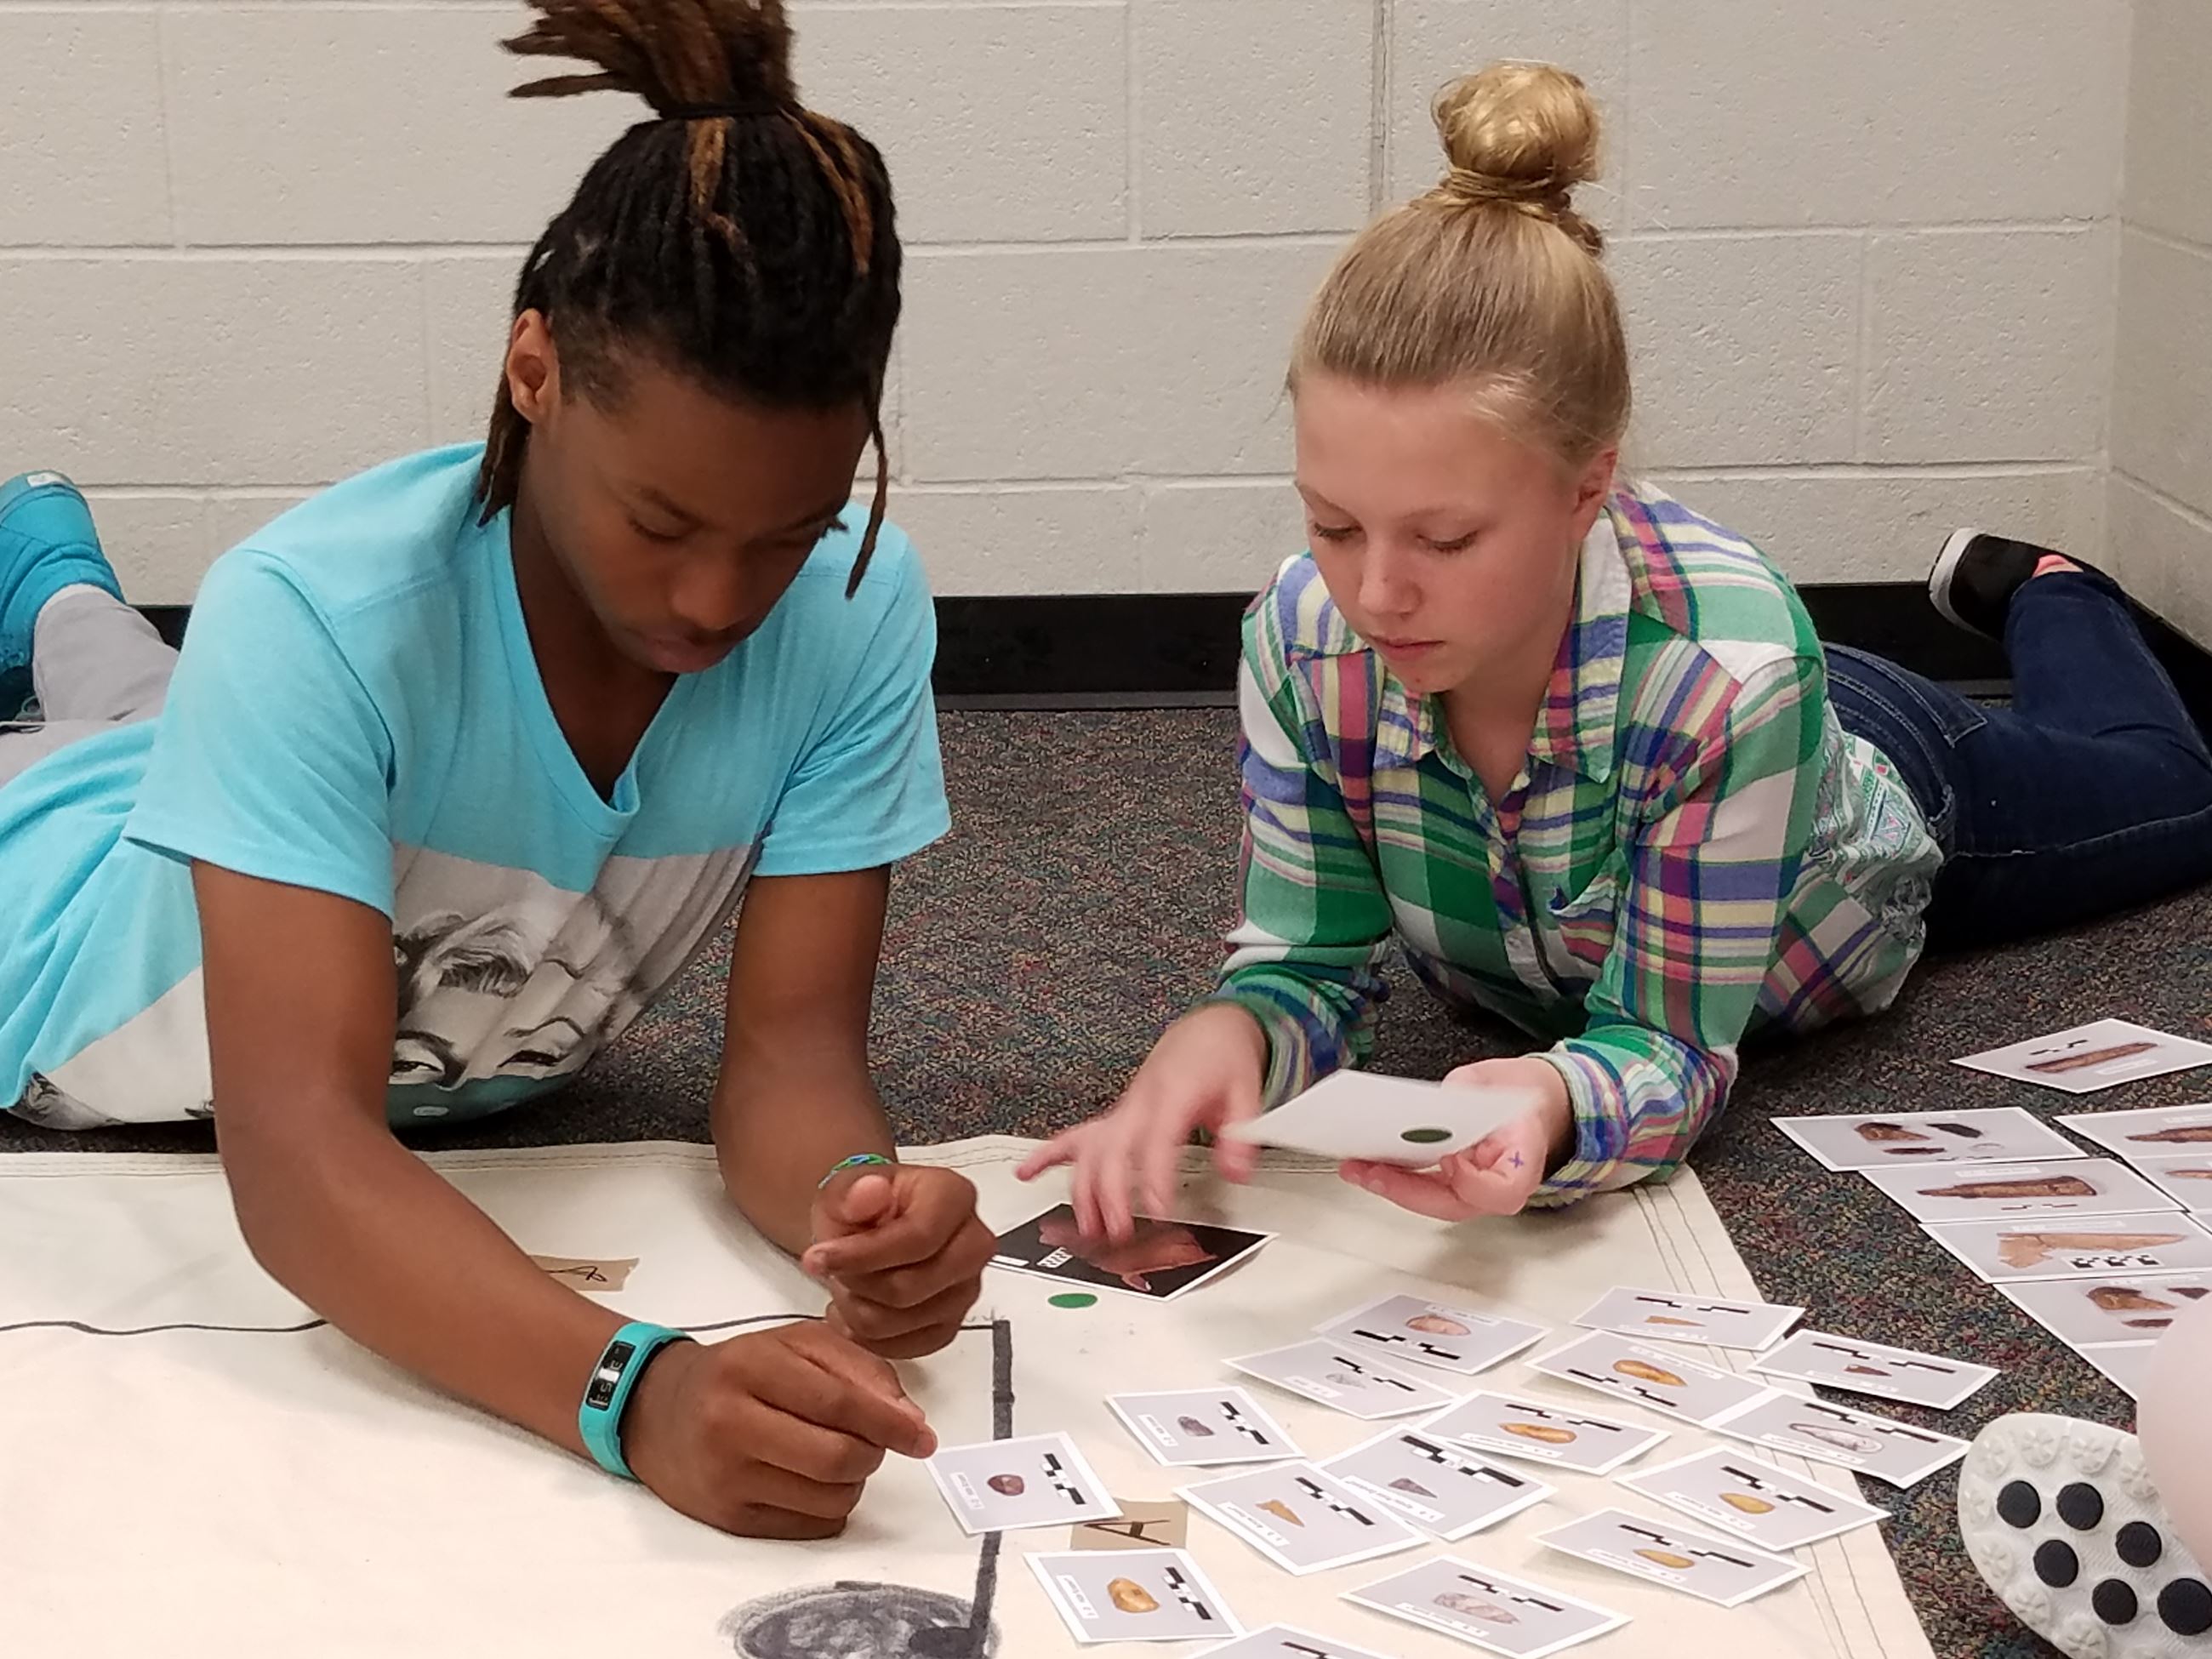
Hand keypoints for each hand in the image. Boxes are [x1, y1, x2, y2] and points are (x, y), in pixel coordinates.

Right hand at [622, 1320, 935, 1538]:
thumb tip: (908, 1419)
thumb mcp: (795, 1344)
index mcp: (750, 1367)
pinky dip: (830, 1507)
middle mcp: (730, 1423)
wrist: (656, 1411)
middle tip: (874, 1441)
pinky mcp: (727, 1518)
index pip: (837, 1402)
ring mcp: (725, 1477)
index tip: (924, 1436)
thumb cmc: (741, 1371)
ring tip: (838, 1456)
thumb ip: (858, 1368)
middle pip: (836, 1458)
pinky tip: (813, 1481)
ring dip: (854, 1481)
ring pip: (829, 1498)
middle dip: (873, 1453)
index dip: (890, 1422)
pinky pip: (809, 1527)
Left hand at [802, 1166, 993, 1359]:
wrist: (870, 1228)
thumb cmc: (863, 1206)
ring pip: (901, 1321)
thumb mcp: (844, 1188)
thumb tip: (869, 1191)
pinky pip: (904, 1347)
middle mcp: (972, 1244)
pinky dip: (868, 1335)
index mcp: (954, 1197)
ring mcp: (965, 1289)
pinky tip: (856, 1306)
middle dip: (858, 1284)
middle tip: (833, 1269)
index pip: (918, 1237)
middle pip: (911, 1287)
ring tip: (845, 1284)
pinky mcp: (950, 1325)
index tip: (819, 1258)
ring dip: (857, 1309)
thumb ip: (853, 1191)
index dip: (863, 1254)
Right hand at [1015, 1003, 1268, 1240]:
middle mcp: (1140, 1103)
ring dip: (1083, 1189)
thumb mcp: (1247, 1091)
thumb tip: (1235, 1172)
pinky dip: (1047, 1155)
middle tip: (1119, 1231)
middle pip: (1112, 1149)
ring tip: (1087, 1226)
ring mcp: (1123, 1111)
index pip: (1156, 1140)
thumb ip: (1241, 1136)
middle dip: (1110, 1192)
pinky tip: (1026, 1173)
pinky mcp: (1115, 1117)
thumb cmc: (1221, 1058)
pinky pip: (1075, 1137)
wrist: (1206, 1031)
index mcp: (1173, 1095)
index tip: (1158, 1210)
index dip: (1154, 1177)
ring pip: (1089, 1149)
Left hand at [1340, 1057, 1574, 1220]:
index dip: (1471, 1181)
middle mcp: (1501, 1185)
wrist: (1535, 1103)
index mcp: (1525, 1158)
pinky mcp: (1457, 1184)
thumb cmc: (1520, 1095)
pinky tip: (1367, 1164)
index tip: (1448, 1159)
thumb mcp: (1495, 1079)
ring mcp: (1477, 1190)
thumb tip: (1430, 1105)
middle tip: (1369, 1171)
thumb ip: (1465, 1093)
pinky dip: (1396, 1178)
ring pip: (1435, 1201)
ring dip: (1392, 1186)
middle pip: (1456, 1204)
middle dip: (1407, 1190)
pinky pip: (1426, 1188)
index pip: (1503, 1191)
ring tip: (1355, 1167)